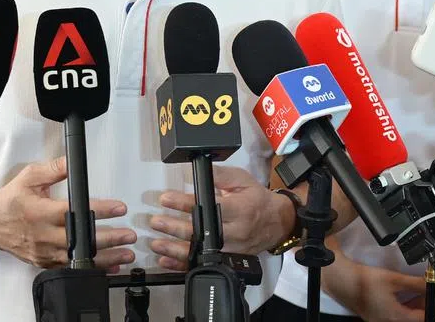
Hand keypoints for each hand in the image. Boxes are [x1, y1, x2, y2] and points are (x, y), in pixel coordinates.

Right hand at [0, 157, 136, 270]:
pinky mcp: (44, 262)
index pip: (76, 212)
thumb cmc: (8, 201)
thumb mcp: (28, 177)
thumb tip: (72, 162)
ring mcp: (44, 252)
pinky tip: (109, 266)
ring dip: (105, 258)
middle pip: (81, 240)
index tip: (118, 208)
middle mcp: (44, 235)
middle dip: (109, 238)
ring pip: (79, 259)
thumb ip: (52, 170)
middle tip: (129, 235)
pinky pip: (71, 267)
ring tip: (126, 255)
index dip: (99, 210)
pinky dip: (91, 269)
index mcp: (41, 213)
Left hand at [148, 166, 293, 270]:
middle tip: (156, 221)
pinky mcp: (228, 259)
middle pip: (201, 232)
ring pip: (199, 252)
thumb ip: (220, 175)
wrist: (277, 223)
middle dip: (175, 227)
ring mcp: (231, 249)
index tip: (166, 199)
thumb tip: (197, 171)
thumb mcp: (242, 180)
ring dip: (175, 249)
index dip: (185, 203)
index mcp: (239, 210)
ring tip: (156, 242)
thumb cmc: (257, 199)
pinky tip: (167, 260)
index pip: (208, 207)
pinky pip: (203, 264)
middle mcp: (234, 232)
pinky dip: (182, 265)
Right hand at [320, 248, 424, 321]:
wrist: (343, 281)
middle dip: (422, 311)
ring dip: (410, 312)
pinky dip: (400, 311)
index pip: (424, 318)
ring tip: (416, 300)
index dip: (433, 309)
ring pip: (403, 320)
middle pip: (413, 321)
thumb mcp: (394, 279)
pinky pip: (392, 318)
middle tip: (429, 300)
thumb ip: (416, 283)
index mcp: (398, 317)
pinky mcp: (374, 318)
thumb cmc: (365, 281)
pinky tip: (399, 301)